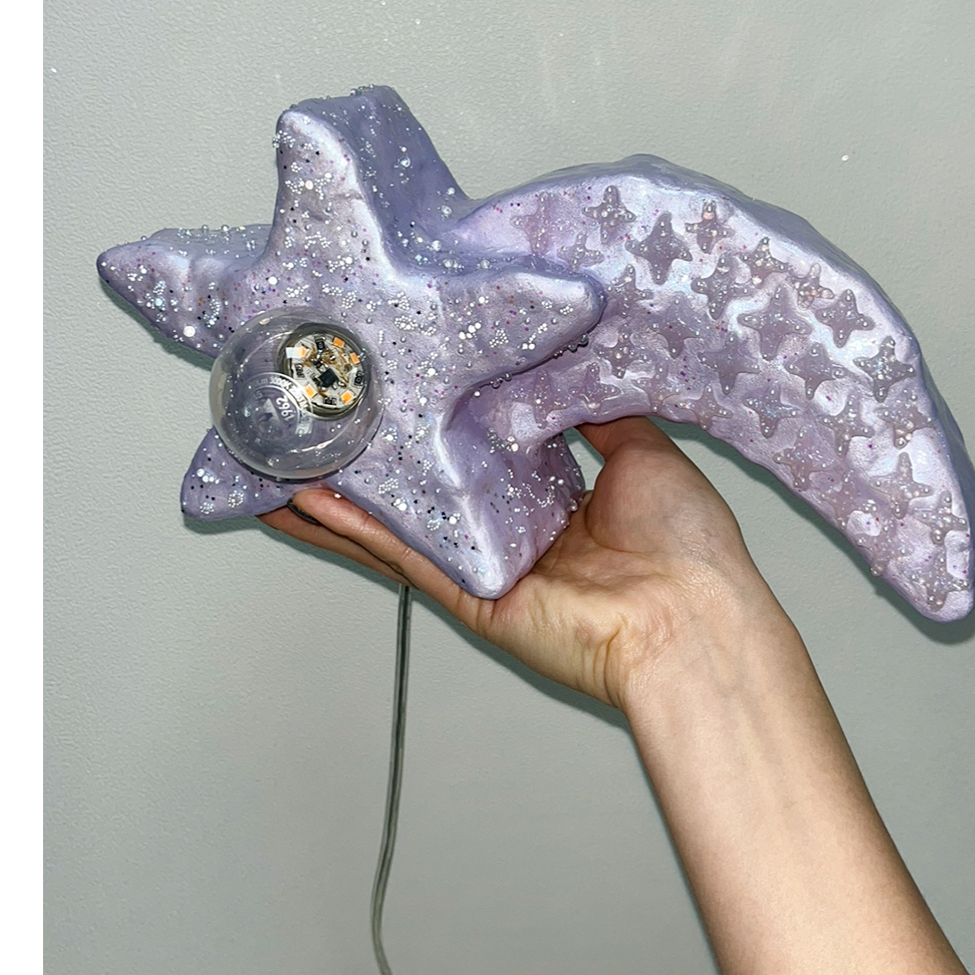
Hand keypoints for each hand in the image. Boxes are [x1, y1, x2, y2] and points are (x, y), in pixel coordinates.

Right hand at [261, 415, 775, 718]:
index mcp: (554, 499)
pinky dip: (351, 530)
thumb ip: (595, 408)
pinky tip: (306, 502)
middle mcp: (511, 532)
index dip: (435, 418)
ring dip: (336, 497)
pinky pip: (402, 556)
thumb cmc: (687, 546)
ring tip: (282, 458)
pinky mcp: (469, 595)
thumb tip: (569, 355)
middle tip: (318, 416)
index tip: (397, 377)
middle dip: (370, 457)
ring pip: (395, 525)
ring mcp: (484, 566)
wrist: (693, 620)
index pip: (476, 450)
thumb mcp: (645, 447)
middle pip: (422, 489)